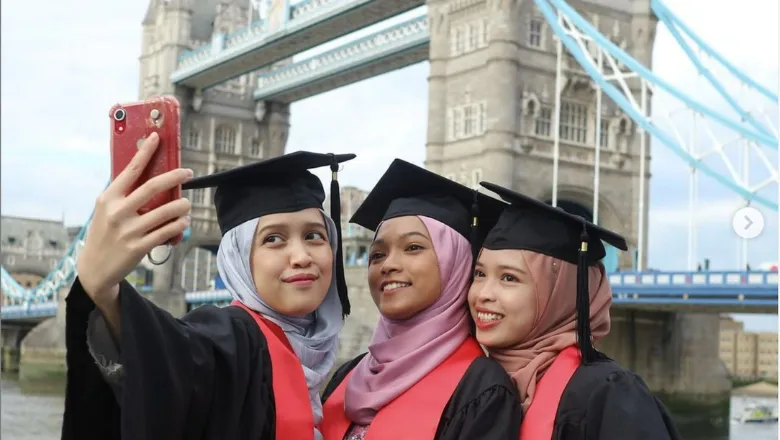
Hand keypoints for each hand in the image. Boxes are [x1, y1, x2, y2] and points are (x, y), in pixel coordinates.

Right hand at [77, 132, 192, 305]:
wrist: (94, 267)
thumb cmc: (105, 233)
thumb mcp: (105, 210)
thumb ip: (123, 194)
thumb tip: (147, 173)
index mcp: (108, 198)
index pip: (130, 170)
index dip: (145, 152)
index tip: (157, 138)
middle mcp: (117, 212)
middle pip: (152, 188)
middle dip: (174, 177)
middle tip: (188, 172)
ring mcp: (128, 231)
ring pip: (165, 212)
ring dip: (182, 205)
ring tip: (187, 203)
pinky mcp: (138, 247)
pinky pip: (166, 232)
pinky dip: (179, 225)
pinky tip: (183, 221)